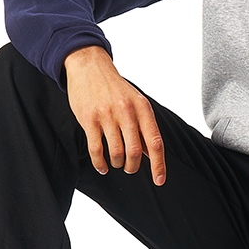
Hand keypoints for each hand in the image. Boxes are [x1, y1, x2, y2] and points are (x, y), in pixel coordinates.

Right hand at [63, 46, 165, 184]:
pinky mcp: (89, 119)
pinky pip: (96, 150)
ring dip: (117, 164)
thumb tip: (149, 153)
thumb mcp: (136, 101)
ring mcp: (107, 115)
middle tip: (129, 168)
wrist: (90, 67)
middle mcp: (127, 112)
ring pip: (116, 153)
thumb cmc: (115, 88)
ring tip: (116, 163)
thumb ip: (143, 125)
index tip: (159, 181)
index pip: (155, 142)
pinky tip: (102, 166)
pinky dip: (100, 164)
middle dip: (132, 167)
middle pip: (134, 152)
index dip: (158, 165)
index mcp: (143, 108)